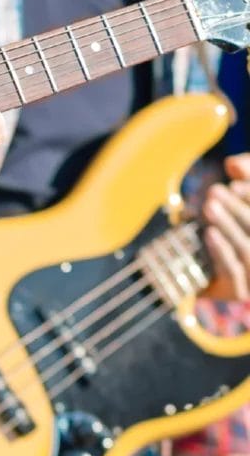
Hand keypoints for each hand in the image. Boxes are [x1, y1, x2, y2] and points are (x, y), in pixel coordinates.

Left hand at [204, 153, 249, 298]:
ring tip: (209, 205)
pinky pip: (233, 269)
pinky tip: (209, 233)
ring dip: (227, 225)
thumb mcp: (237, 205)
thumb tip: (232, 164)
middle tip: (215, 190)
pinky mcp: (242, 292)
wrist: (215, 286)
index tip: (234, 179)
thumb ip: (244, 178)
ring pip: (247, 247)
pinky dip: (221, 249)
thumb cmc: (229, 238)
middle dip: (237, 207)